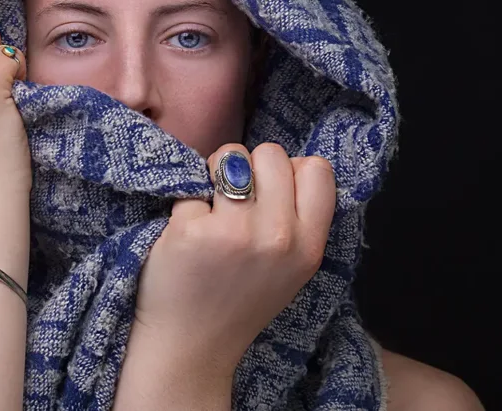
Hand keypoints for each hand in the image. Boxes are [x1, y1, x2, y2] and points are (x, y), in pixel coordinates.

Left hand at [131, 142, 336, 374]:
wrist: (191, 347)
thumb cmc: (240, 300)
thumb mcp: (292, 268)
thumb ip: (298, 220)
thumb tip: (287, 163)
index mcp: (308, 246)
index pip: (317, 169)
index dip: (290, 171)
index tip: (269, 194)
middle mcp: (278, 237)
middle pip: (272, 153)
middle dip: (248, 166)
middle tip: (233, 201)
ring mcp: (234, 232)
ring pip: (230, 156)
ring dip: (214, 173)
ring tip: (210, 209)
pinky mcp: (191, 231)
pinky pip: (190, 185)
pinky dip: (184, 203)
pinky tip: (185, 235)